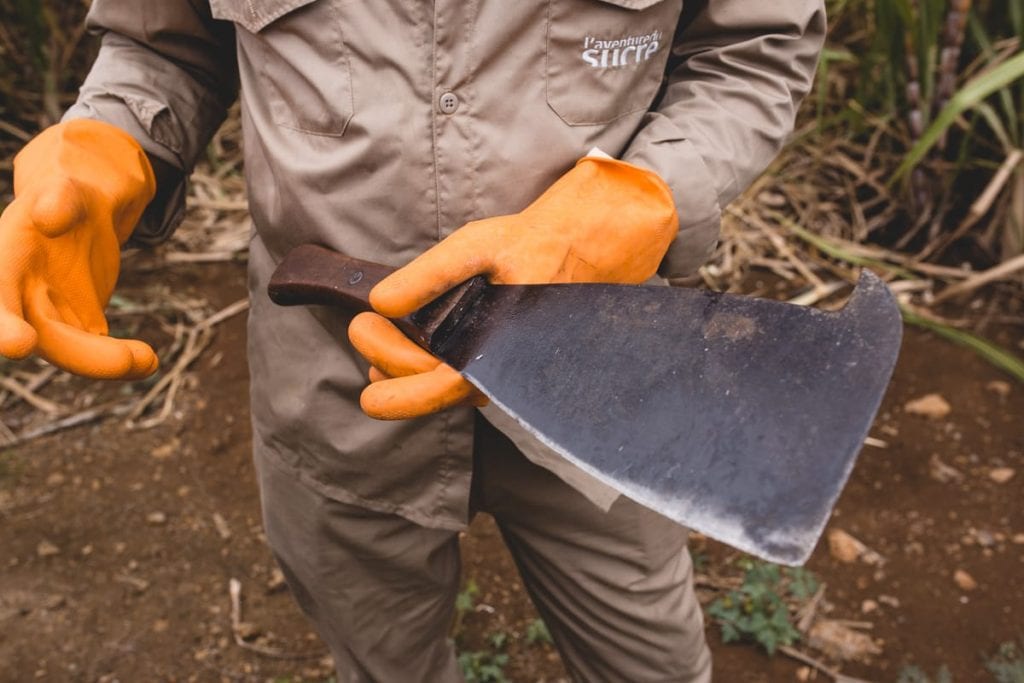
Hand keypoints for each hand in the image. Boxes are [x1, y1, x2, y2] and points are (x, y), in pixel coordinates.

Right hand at [0, 120, 157, 378]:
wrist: (79, 211)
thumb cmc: (65, 196)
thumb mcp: (63, 190)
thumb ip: (56, 200)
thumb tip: (49, 217)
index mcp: (6, 263)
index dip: (3, 323)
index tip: (19, 345)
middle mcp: (21, 298)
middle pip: (45, 336)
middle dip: (80, 355)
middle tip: (124, 362)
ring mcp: (49, 317)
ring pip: (75, 350)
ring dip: (110, 361)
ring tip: (149, 361)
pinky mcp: (77, 326)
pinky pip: (96, 352)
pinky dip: (122, 361)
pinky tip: (147, 364)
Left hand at [351, 155, 677, 419]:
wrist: (587, 244)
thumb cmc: (537, 245)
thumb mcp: (479, 247)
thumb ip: (430, 274)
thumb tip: (383, 301)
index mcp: (498, 354)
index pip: (436, 389)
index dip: (393, 387)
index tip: (363, 347)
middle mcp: (502, 374)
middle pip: (432, 387)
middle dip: (389, 361)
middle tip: (361, 327)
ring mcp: (503, 370)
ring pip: (445, 383)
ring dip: (405, 366)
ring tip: (373, 341)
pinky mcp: (504, 358)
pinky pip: (460, 372)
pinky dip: (428, 361)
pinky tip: (410, 344)